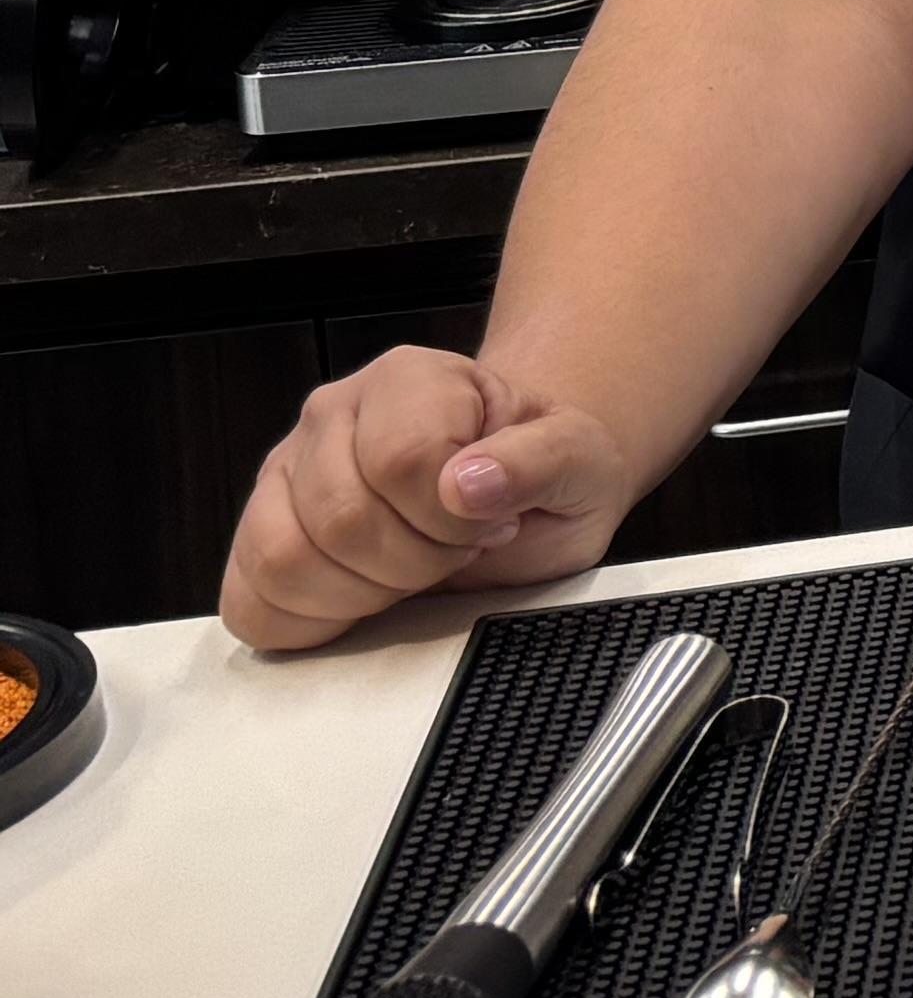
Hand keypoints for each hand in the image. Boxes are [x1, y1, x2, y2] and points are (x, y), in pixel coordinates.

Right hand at [219, 347, 636, 655]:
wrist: (517, 486)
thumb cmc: (540, 467)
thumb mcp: (578, 457)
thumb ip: (539, 461)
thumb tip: (469, 483)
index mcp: (411, 378)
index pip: (401, 462)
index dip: (451, 519)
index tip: (489, 525)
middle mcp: (333, 413)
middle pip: (340, 521)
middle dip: (415, 563)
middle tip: (456, 552)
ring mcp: (284, 473)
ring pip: (283, 561)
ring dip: (363, 593)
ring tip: (413, 571)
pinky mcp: (259, 532)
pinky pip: (249, 599)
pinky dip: (309, 619)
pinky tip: (364, 599)